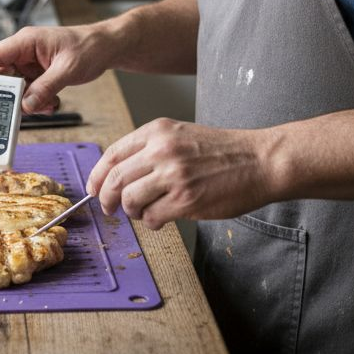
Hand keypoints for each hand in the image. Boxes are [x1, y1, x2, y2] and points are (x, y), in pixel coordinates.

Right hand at [0, 24, 116, 113]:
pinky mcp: (38, 74)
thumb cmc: (90, 47)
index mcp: (27, 41)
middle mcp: (24, 52)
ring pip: (15, 88)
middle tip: (16, 112)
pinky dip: (37, 102)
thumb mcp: (68, 69)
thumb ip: (46, 87)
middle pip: (1, 76)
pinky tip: (52, 103)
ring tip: (46, 105)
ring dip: (26, 102)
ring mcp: (30, 64)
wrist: (107, 48)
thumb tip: (26, 105)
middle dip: (8, 97)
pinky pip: (29, 92)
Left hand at [87, 118, 276, 229]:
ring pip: (129, 200)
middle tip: (109, 209)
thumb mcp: (181, 135)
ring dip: (131, 212)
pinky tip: (162, 218)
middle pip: (114, 179)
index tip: (93, 188)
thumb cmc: (224, 151)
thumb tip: (120, 176)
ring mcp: (173, 175)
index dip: (97, 175)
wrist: (260, 161)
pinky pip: (152, 217)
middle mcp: (162, 150)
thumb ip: (151, 150)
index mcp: (158, 131)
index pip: (112, 154)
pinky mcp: (186, 200)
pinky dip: (151, 223)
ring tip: (143, 212)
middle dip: (106, 199)